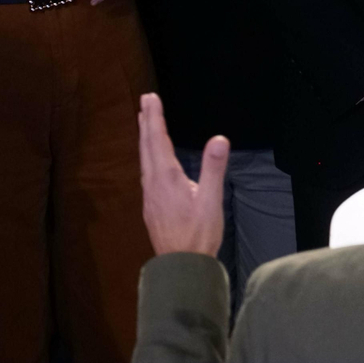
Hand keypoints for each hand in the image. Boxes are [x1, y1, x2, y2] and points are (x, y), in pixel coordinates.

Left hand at [138, 93, 227, 256]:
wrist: (181, 265)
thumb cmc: (198, 234)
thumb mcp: (211, 200)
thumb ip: (214, 168)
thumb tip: (219, 139)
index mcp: (167, 178)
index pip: (159, 140)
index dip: (155, 117)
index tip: (151, 97)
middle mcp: (154, 183)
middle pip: (147, 146)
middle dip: (147, 121)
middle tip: (145, 100)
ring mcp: (150, 195)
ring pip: (144, 159)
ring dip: (145, 137)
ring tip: (145, 122)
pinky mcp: (152, 205)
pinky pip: (146, 171)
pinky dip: (147, 154)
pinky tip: (151, 159)